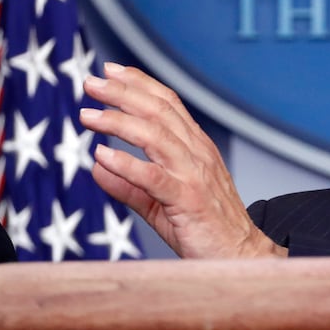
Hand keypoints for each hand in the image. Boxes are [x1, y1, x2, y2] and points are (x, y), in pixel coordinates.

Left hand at [81, 63, 283, 258]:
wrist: (240, 257)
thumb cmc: (205, 230)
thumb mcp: (160, 203)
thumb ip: (129, 184)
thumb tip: (98, 167)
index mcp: (196, 148)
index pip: (168, 104)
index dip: (139, 84)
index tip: (110, 71)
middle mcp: (197, 154)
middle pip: (159, 111)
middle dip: (123, 93)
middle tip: (91, 83)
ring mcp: (194, 175)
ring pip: (156, 136)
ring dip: (119, 121)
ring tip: (88, 116)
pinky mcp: (188, 200)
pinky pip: (154, 178)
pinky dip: (127, 164)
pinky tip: (103, 155)